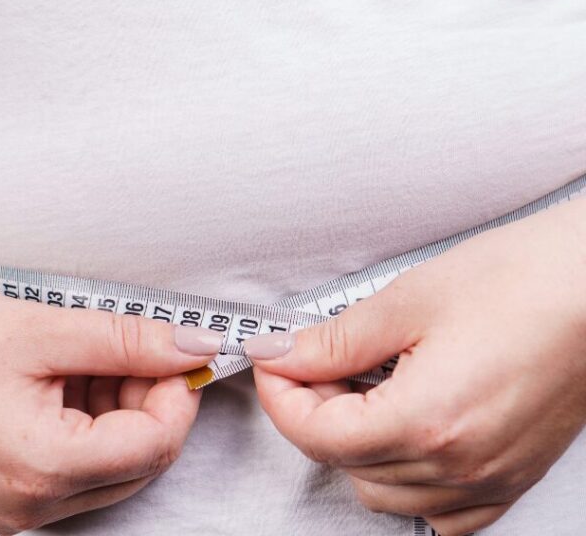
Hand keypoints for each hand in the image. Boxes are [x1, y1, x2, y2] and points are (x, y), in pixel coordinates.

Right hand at [0, 286, 222, 534]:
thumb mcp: (40, 329)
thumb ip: (127, 340)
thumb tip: (194, 346)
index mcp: (42, 469)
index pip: (156, 443)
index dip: (178, 390)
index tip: (175, 346)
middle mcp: (30, 507)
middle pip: (137, 462)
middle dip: (147, 400)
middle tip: (127, 345)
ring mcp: (13, 511)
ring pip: (107, 468)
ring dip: (115, 412)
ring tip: (79, 357)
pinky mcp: (0, 500)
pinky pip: (71, 472)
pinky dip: (82, 426)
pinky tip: (57, 380)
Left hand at [249, 199, 585, 534]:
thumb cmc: (519, 281)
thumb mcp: (406, 302)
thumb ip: (332, 341)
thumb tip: (279, 354)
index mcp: (428, 421)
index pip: (316, 436)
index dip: (279, 395)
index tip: (273, 359)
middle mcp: (460, 466)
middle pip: (344, 464)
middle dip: (310, 412)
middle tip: (312, 360)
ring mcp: (489, 478)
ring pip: (383, 492)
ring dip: (353, 444)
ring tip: (358, 385)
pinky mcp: (510, 477)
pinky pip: (440, 510)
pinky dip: (405, 477)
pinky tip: (402, 427)